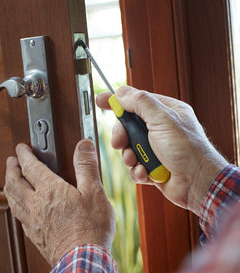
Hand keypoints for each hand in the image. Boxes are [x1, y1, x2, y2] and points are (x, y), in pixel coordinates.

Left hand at [4, 140, 115, 265]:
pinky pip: (18, 216)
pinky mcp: (35, 235)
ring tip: (10, 180)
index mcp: (50, 191)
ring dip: (9, 185)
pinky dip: (15, 205)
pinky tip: (19, 207)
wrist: (84, 261)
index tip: (21, 147)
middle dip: (11, 168)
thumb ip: (86, 166)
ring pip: (12, 199)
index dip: (24, 154)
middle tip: (11, 161)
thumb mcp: (94, 192)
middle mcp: (37, 204)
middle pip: (15, 182)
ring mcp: (33, 221)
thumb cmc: (90, 228)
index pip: (31, 167)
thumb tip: (83, 145)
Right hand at [96, 86, 227, 214]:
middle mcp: (159, 129)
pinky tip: (146, 172)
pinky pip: (134, 165)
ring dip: (129, 156)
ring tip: (136, 161)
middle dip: (121, 136)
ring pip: (128, 147)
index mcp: (164, 112)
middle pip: (128, 126)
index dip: (118, 101)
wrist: (197, 183)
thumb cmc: (188, 150)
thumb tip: (122, 92)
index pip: (136, 101)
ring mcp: (155, 148)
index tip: (101, 101)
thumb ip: (141, 103)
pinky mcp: (152, 165)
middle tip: (119, 142)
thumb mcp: (163, 120)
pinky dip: (137, 170)